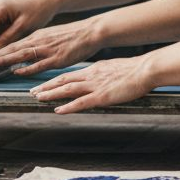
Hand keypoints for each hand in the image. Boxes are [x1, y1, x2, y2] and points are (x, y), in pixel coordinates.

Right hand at [0, 0, 60, 55]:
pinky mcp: (9, 15)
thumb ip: (8, 38)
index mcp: (0, 8)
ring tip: (2, 55)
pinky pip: (2, 28)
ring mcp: (3, 11)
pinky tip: (7, 47)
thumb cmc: (39, 10)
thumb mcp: (23, 26)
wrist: (51, 1)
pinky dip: (4, 37)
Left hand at [0, 19, 103, 74]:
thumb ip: (40, 44)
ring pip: (22, 55)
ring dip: (5, 60)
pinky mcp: (57, 58)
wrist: (91, 31)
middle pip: (13, 49)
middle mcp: (39, 41)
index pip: (14, 44)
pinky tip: (17, 71)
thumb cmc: (74, 35)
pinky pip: (39, 64)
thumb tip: (28, 52)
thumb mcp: (52, 36)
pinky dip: (26, 68)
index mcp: (38, 36)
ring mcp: (47, 50)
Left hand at [30, 56, 155, 113]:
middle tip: (33, 91)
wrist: (146, 69)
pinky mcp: (102, 96)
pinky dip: (68, 106)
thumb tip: (101, 79)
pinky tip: (58, 110)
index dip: (55, 80)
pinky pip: (81, 102)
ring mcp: (96, 86)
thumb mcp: (116, 69)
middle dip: (47, 86)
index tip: (44, 84)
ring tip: (38, 98)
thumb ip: (105, 75)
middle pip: (64, 80)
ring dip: (51, 94)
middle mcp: (91, 76)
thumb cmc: (136, 70)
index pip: (70, 75)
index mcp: (95, 70)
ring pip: (68, 89)